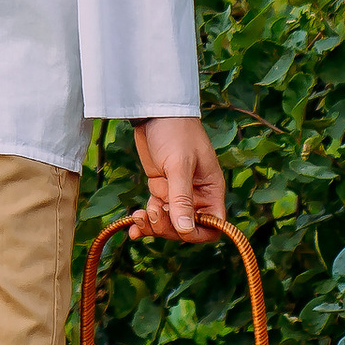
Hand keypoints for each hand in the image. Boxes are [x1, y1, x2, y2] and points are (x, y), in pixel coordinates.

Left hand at [128, 117, 227, 241]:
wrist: (155, 111)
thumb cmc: (175, 132)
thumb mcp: (179, 165)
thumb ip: (181, 198)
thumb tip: (185, 230)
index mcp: (211, 190)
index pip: (213, 225)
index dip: (197, 233)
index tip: (179, 228)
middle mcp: (197, 195)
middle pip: (187, 228)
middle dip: (168, 227)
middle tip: (151, 213)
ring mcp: (178, 193)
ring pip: (169, 223)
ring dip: (153, 225)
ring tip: (139, 216)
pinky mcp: (161, 188)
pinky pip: (155, 212)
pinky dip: (144, 222)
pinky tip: (131, 227)